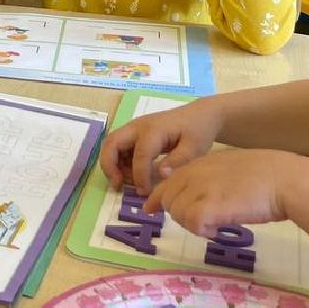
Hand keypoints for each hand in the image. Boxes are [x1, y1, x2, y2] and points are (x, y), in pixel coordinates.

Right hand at [98, 100, 223, 195]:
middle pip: (111, 143)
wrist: (199, 115)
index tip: (145, 192)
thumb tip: (161, 175)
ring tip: (126, 181)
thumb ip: (178, 161)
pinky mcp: (134, 133)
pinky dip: (119, 161)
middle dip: (109, 166)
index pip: (139, 155)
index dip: (140, 176)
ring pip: (111, 144)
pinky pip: (118, 146)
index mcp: (154, 130)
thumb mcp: (195, 148)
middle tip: (117, 185)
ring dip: (113, 164)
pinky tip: (132, 173)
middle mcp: (138, 126)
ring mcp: (134, 128)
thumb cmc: (198, 131)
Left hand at [145, 149, 308, 237]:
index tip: (151, 209)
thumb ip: (209, 177)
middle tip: (202, 221)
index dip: (158, 198)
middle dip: (180, 214)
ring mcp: (201, 189)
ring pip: (178, 214)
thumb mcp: (229, 168)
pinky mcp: (211, 207)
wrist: (284, 179)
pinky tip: (218, 230)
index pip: (166, 182)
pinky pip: (193, 224)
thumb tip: (197, 195)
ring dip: (193, 224)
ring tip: (214, 224)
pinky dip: (203, 231)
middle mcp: (194, 174)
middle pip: (168, 201)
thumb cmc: (265, 175)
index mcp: (199, 164)